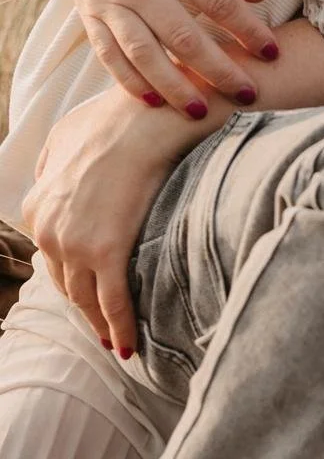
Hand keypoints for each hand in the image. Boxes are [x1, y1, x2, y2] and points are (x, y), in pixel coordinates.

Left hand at [23, 87, 205, 355]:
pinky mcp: (106, 252)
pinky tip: (129, 345)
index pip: (52, 253)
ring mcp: (74, 244)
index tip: (85, 285)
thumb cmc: (117, 116)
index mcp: (37, 205)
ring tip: (115, 338)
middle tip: (101, 320)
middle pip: (66, 281)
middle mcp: (47, 230)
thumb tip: (49, 173)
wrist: (150, 115)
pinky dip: (121, 327)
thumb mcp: (68, 130)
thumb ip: (52, 157)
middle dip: (82, 302)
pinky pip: (113, 301)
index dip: (70, 272)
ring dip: (99, 322)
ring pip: (85, 297)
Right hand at [48, 0, 277, 112]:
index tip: (272, 52)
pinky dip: (130, 80)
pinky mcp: (86, 10)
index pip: (219, 2)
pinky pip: (108, 54)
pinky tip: (153, 99)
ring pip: (144, 55)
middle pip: (185, 37)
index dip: (248, 31)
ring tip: (203, 112)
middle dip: (220, 70)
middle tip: (249, 93)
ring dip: (176, 88)